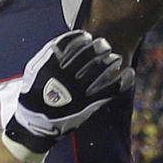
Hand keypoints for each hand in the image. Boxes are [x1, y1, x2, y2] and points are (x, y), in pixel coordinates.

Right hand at [5, 31, 131, 153]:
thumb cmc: (35, 93)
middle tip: (105, 45)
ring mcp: (78, 90)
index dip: (83, 37)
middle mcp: (66, 76)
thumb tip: (72, 38)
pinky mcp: (88, 104)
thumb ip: (49, 53)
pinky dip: (124, 79)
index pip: (73, 43)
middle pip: (90, 52)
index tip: (88, 37)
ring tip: (116, 58)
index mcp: (51, 65)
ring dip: (112, 59)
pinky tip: (129, 72)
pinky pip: (111, 89)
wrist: (36, 125)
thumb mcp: (34, 70)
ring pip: (102, 68)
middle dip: (100, 45)